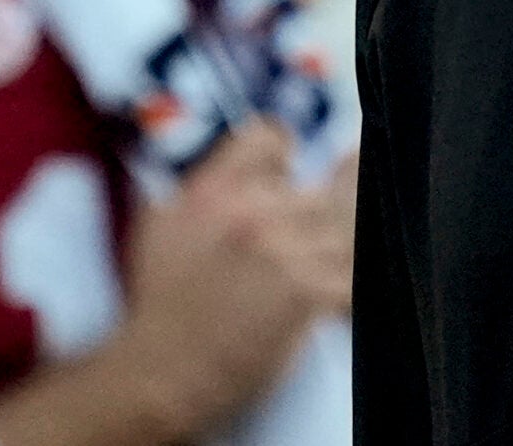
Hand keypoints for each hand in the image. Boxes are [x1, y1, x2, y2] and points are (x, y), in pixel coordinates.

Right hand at [100, 121, 350, 436]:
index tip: (290, 173)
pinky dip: (350, 286)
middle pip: (325, 187)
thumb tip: (265, 159)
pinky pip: (354, 276)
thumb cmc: (159, 305)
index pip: (271, 137)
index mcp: (215, 190)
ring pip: (350, 226)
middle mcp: (253, 211)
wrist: (158, 375)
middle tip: (334, 214)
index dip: (285, 155)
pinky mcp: (308, 291)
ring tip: (333, 260)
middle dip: (331, 204)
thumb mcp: (164, 225)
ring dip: (346, 245)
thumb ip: (211, 184)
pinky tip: (338, 297)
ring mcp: (285, 250)